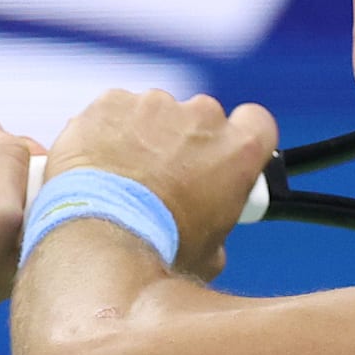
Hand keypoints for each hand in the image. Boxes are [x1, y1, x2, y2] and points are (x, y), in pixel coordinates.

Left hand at [41, 89, 276, 279]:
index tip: (223, 157)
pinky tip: (97, 166)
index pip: (256, 124)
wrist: (101, 241)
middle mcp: (202, 117)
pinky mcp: (111, 102)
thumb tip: (205, 228)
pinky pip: (115, 112)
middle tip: (165, 179)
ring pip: (155, 114)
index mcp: (239, 150)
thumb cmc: (159, 251)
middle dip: (185, 143)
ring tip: (123, 179)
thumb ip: (217, 220)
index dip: (239, 140)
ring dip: (144, 138)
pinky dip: (107, 132)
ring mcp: (154, 105)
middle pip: (201, 119)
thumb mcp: (210, 252)